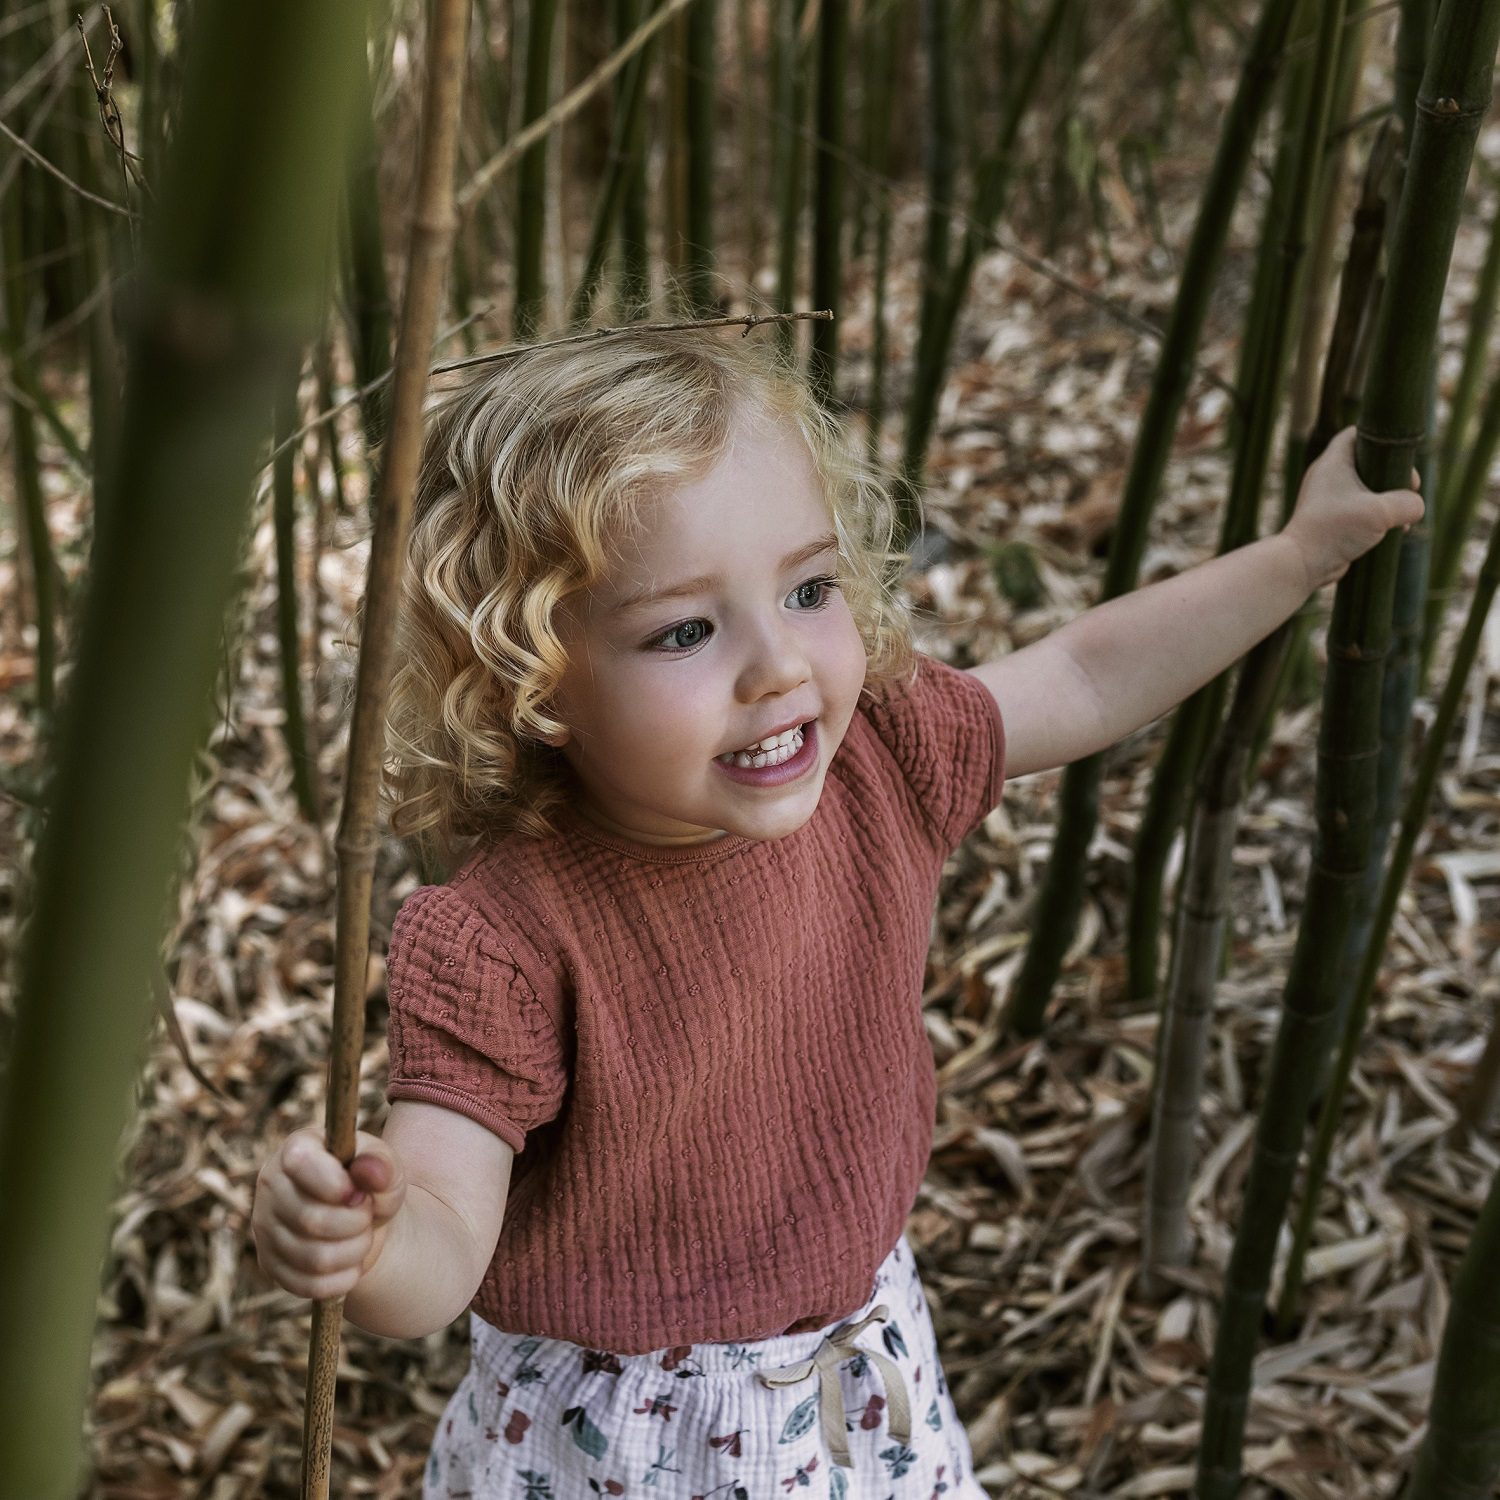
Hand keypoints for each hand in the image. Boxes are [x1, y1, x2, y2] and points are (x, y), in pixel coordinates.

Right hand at [252, 1125, 406, 1299]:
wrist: (364, 1221)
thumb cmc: (371, 1185)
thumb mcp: (386, 1167)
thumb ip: (382, 1163)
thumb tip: (369, 1170)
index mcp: (296, 1149)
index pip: (300, 1163)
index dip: (336, 1184)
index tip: (360, 1194)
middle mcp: (270, 1186)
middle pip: (311, 1219)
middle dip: (356, 1223)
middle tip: (369, 1215)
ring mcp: (265, 1229)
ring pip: (314, 1258)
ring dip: (354, 1251)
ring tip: (363, 1236)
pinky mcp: (271, 1265)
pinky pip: (309, 1286)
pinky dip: (343, 1278)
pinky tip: (353, 1262)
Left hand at [1282, 425, 1424, 591]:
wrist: (1302, 564)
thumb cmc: (1335, 530)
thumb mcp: (1381, 512)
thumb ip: (1408, 503)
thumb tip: (1417, 506)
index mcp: (1333, 462)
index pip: (1356, 433)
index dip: (1381, 438)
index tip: (1401, 456)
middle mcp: (1328, 477)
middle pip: (1368, 462)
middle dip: (1393, 474)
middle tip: (1409, 489)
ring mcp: (1329, 499)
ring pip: (1368, 489)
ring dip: (1389, 500)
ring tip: (1403, 516)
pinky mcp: (1332, 519)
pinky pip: (1361, 509)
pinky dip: (1378, 517)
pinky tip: (1394, 532)